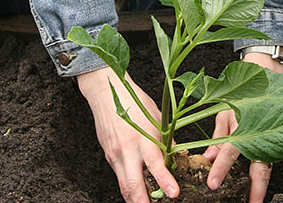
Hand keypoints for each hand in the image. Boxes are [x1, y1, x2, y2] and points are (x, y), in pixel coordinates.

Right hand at [77, 67, 178, 202]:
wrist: (105, 91)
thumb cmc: (133, 101)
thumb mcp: (156, 117)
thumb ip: (165, 139)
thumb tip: (177, 156)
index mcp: (143, 137)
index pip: (155, 164)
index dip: (165, 181)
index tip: (174, 194)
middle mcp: (127, 149)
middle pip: (134, 185)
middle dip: (143, 202)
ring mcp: (115, 154)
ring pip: (124, 186)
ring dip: (134, 199)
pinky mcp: (108, 155)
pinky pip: (119, 176)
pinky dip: (128, 186)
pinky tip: (137, 189)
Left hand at [203, 52, 282, 202]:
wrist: (265, 78)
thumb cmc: (242, 94)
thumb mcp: (224, 111)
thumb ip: (217, 137)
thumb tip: (207, 159)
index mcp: (245, 124)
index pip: (232, 150)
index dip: (222, 168)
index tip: (213, 184)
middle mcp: (260, 135)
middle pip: (259, 169)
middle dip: (254, 192)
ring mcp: (269, 141)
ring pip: (266, 170)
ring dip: (259, 189)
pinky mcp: (272, 145)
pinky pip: (267, 165)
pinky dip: (261, 180)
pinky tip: (254, 191)